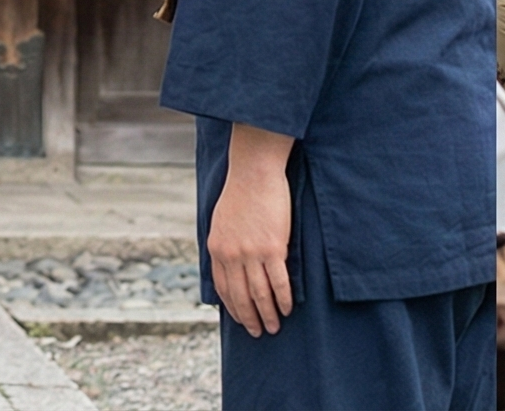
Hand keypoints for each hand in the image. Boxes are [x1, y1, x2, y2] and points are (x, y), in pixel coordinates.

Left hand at [207, 125, 294, 337]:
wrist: (254, 172)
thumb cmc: (240, 192)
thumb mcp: (220, 221)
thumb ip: (224, 245)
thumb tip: (229, 264)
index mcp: (216, 249)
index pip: (223, 288)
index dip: (233, 307)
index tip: (241, 318)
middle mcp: (231, 255)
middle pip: (241, 296)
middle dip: (250, 318)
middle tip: (259, 332)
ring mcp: (252, 253)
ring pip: (260, 294)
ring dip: (268, 314)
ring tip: (275, 326)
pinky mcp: (273, 248)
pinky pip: (279, 282)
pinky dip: (283, 299)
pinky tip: (288, 308)